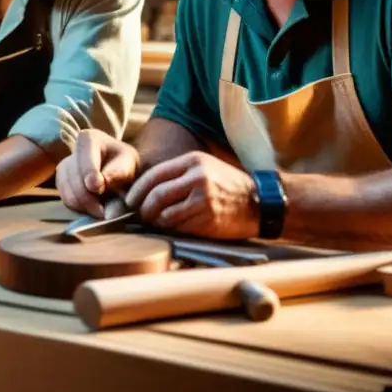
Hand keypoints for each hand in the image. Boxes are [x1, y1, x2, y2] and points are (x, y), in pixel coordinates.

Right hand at [56, 129, 139, 218]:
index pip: (85, 161)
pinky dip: (80, 208)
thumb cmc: (125, 165)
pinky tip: (94, 206)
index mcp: (89, 138)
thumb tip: (97, 184)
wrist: (118, 169)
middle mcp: (72, 150)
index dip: (90, 175)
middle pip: (75, 180)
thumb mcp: (128, 165)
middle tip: (105, 212)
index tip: (99, 188)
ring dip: (86, 206)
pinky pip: (66, 200)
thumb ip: (116, 173)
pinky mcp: (61, 182)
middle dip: (90, 199)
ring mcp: (64, 166)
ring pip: (68, 193)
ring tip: (102, 210)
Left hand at [125, 151, 258, 238]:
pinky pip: (180, 227)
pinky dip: (172, 230)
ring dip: (156, 222)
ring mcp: (204, 200)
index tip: (130, 201)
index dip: (138, 190)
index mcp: (192, 161)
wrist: (260, 201)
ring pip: (166, 215)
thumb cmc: (227, 184)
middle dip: (143, 209)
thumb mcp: (203, 167)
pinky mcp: (209, 219)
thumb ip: (177, 174)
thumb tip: (144, 189)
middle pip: (156, 196)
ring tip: (155, 223)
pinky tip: (173, 228)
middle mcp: (197, 178)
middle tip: (140, 216)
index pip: (154, 175)